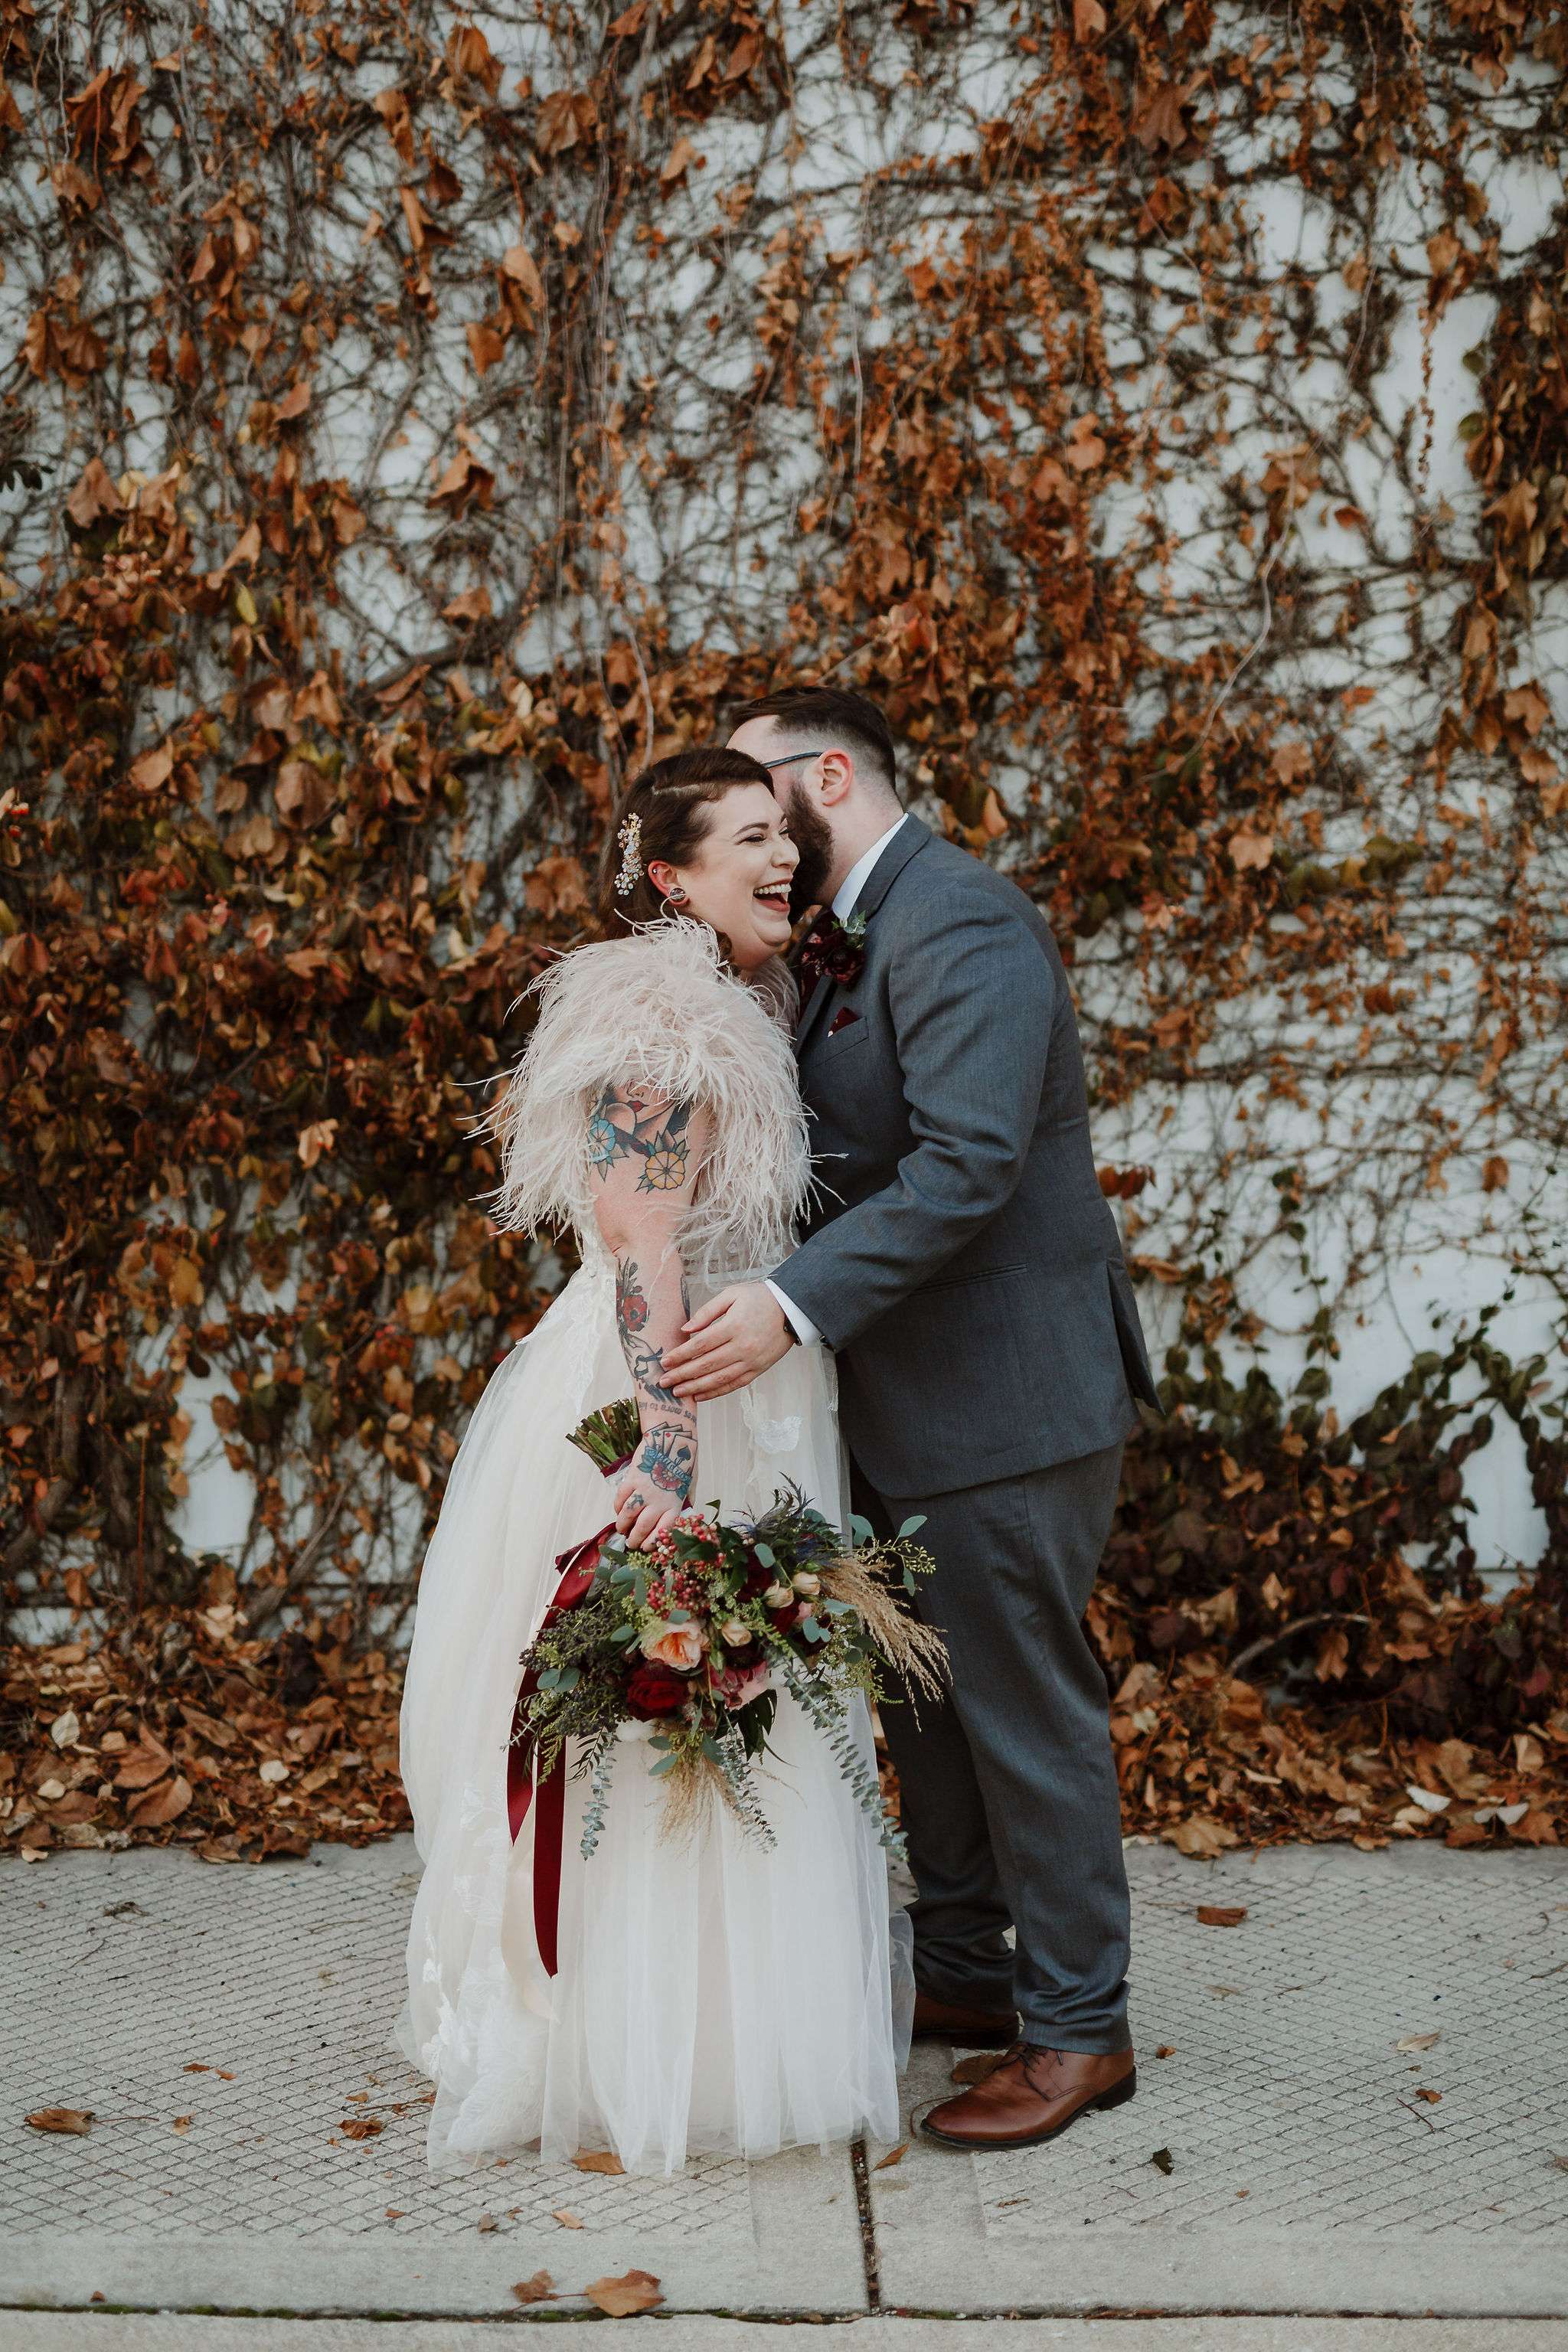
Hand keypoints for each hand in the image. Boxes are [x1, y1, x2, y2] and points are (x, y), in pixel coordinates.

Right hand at [613, 1467, 685, 1551]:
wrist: (671, 1438)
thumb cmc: (684, 1461)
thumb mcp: (691, 1483)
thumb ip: (687, 1498)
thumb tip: (686, 1511)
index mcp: (674, 1505)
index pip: (662, 1531)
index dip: (651, 1543)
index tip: (645, 1547)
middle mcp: (658, 1501)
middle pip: (642, 1527)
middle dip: (634, 1539)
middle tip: (630, 1543)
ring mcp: (644, 1490)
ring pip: (628, 1515)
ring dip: (622, 1525)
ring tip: (621, 1529)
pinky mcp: (632, 1479)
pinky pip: (621, 1498)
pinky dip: (617, 1507)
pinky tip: (618, 1511)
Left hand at [664, 1282, 793, 1401]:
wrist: (792, 1309)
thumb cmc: (759, 1298)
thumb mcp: (732, 1295)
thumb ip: (707, 1311)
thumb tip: (685, 1330)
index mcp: (734, 1325)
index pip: (701, 1344)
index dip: (681, 1355)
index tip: (665, 1362)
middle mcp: (743, 1346)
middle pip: (706, 1364)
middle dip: (682, 1374)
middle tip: (664, 1382)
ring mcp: (751, 1360)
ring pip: (719, 1378)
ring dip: (696, 1387)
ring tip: (677, 1391)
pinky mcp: (758, 1369)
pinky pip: (734, 1384)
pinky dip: (716, 1392)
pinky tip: (700, 1395)